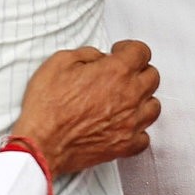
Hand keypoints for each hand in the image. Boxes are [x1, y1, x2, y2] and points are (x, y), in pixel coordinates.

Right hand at [8, 40, 161, 175]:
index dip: (129, 49)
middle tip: (121, 75)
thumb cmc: (47, 106)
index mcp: (116, 72)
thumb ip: (86, 53)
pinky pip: (145, 137)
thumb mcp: (59, 62)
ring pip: (154, 106)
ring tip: (125, 100)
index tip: (119, 52)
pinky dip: (138, 130)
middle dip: (138, 71)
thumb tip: (99, 57)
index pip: (141, 52)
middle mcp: (130, 96)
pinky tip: (124, 125)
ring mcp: (130, 123)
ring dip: (143, 99)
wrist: (40, 143)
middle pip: (152, 77)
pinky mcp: (125, 145)